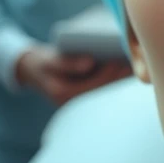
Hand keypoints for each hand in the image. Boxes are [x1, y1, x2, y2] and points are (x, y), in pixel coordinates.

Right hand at [15, 44, 132, 106]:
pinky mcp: (81, 98)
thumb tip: (90, 63)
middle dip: (115, 76)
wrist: (32, 71)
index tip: (119, 61)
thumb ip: (67, 63)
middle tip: (130, 61)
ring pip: (101, 91)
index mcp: (61, 93)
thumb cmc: (42, 62)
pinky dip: (112, 80)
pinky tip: (124, 70)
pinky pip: (99, 90)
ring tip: (131, 65)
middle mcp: (71, 102)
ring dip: (117, 79)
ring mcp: (76, 102)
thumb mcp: (50, 60)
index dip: (106, 74)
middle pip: (99, 89)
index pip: (90, 85)